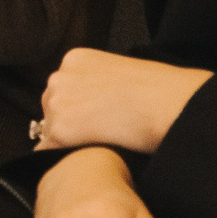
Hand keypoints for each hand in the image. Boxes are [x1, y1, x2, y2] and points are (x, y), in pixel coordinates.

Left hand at [34, 49, 213, 153]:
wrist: (167, 103)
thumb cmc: (158, 92)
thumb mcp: (118, 75)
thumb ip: (96, 86)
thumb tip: (90, 109)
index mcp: (74, 59)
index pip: (63, 90)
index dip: (78, 110)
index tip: (95, 120)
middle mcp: (59, 76)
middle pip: (52, 109)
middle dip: (69, 124)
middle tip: (99, 136)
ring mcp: (56, 102)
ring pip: (50, 131)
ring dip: (68, 141)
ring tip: (99, 146)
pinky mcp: (59, 129)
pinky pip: (49, 152)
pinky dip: (65, 159)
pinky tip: (89, 159)